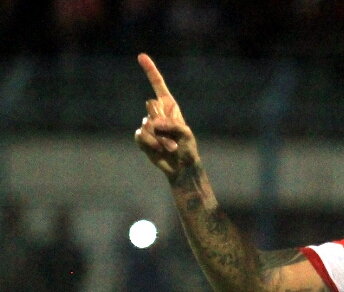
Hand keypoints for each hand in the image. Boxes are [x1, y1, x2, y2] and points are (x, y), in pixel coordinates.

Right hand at [134, 53, 199, 179]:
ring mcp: (148, 124)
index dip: (150, 71)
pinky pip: (140, 135)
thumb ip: (172, 126)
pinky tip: (157, 150)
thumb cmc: (187, 148)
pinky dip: (150, 144)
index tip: (141, 56)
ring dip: (159, 139)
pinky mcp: (142, 137)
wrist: (181, 166)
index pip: (158, 85)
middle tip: (171, 136)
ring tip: (169, 147)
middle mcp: (157, 113)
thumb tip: (153, 124)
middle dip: (161, 121)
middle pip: (150, 105)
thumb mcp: (186, 134)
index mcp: (169, 107)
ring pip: (146, 124)